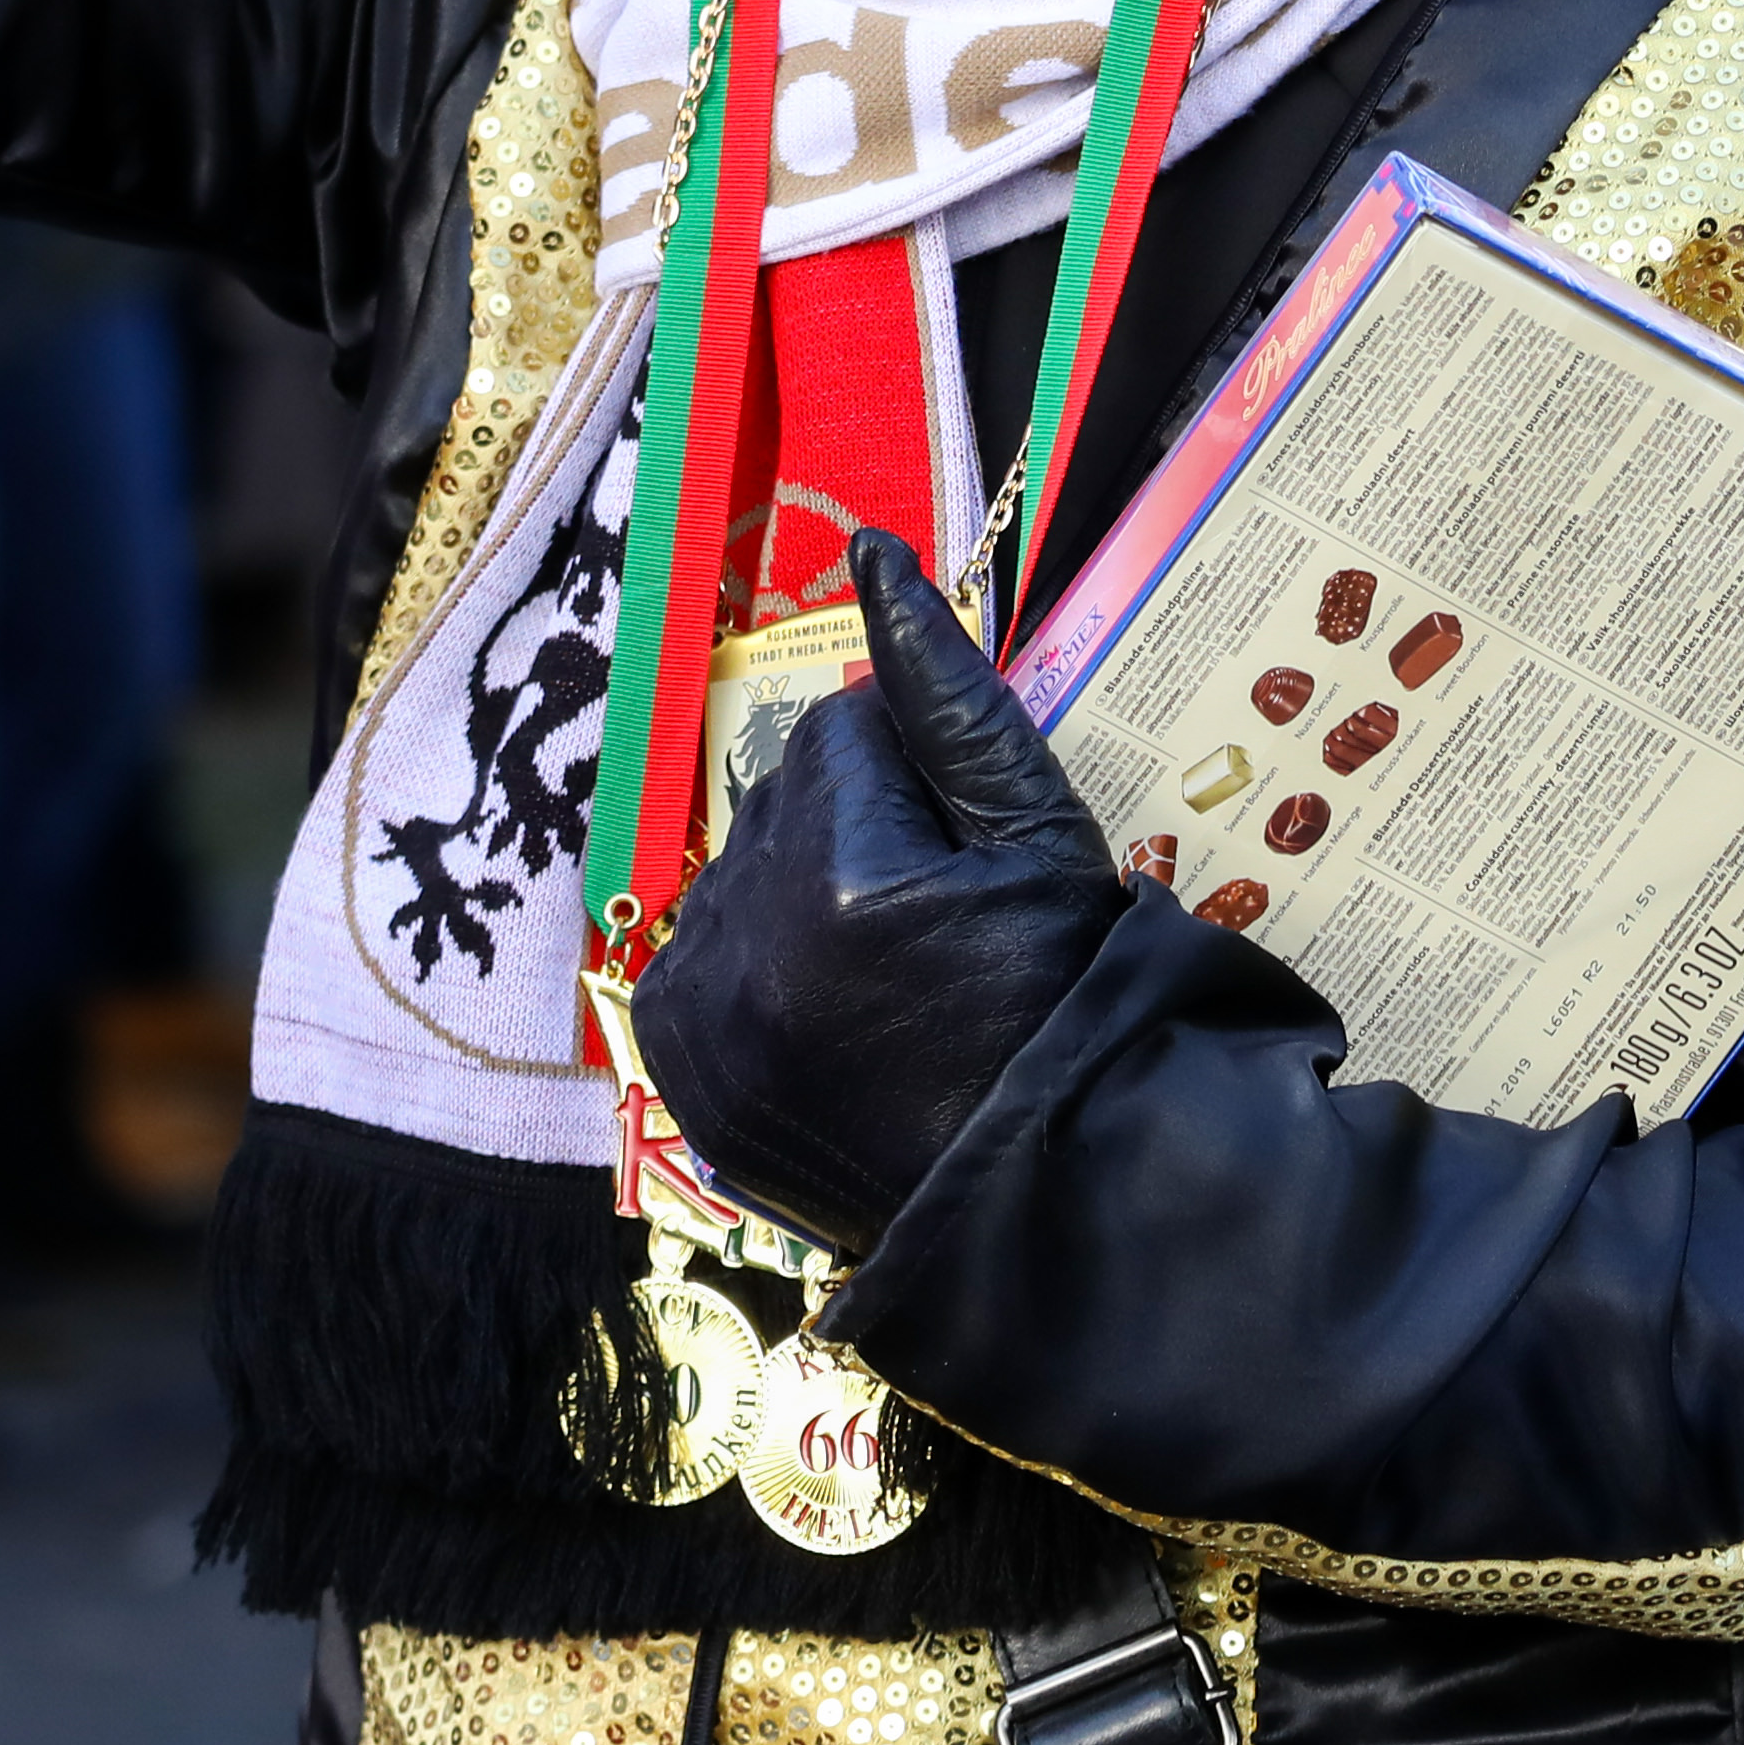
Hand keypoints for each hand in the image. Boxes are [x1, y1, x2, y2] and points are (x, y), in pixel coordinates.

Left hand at [625, 532, 1134, 1260]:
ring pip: (738, 873)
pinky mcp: (678, 1067)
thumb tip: (875, 554)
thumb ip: (948, 694)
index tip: (968, 861)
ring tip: (888, 981)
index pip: (848, 728)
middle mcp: (746, 940)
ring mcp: (702, 1016)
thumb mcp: (1035, 836)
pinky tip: (831, 1013)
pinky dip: (752, 967)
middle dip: (855, 832)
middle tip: (937, 927)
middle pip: (784, 796)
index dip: (922, 781)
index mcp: (840, 872)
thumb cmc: (1064, 999)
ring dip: (800, 897)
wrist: (1044, 1190)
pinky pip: (698, 955)